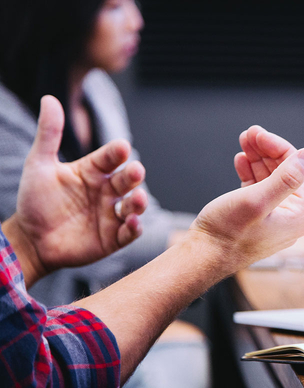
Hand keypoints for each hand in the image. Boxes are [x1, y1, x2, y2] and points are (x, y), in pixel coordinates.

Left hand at [6, 95, 147, 284]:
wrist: (30, 240)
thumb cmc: (35, 201)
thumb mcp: (39, 165)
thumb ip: (48, 134)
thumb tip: (49, 99)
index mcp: (93, 172)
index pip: (110, 158)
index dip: (117, 153)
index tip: (122, 147)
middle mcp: (106, 191)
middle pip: (127, 180)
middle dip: (134, 176)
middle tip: (136, 171)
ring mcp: (111, 215)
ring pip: (133, 205)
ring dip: (139, 202)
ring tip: (138, 199)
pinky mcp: (113, 238)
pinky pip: (129, 232)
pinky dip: (135, 228)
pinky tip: (133, 222)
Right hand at [190, 126, 303, 271]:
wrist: (202, 257)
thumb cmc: (227, 234)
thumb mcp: (257, 200)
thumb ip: (286, 178)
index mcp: (298, 216)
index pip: (299, 170)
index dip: (279, 148)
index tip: (259, 134)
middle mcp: (290, 218)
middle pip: (285, 172)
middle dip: (267, 150)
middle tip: (249, 133)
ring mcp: (273, 218)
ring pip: (271, 178)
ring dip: (258, 158)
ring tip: (244, 142)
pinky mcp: (257, 218)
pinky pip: (259, 189)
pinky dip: (251, 172)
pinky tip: (241, 161)